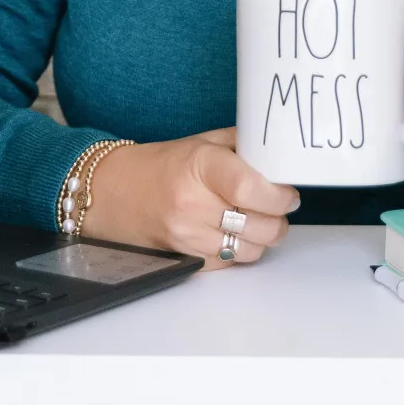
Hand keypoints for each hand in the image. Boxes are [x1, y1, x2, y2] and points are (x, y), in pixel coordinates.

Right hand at [82, 128, 299, 268]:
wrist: (114, 190)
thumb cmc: (163, 163)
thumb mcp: (203, 141)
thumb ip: (243, 144)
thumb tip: (281, 152)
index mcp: (200, 165)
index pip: (251, 188)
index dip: (279, 195)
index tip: (288, 193)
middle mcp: (191, 204)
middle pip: (259, 226)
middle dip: (278, 218)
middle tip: (279, 206)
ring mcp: (186, 236)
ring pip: (249, 250)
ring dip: (262, 238)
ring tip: (257, 219)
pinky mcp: (183, 258)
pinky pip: (230, 263)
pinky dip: (239, 251)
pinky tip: (233, 232)